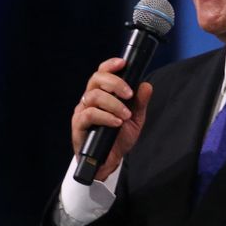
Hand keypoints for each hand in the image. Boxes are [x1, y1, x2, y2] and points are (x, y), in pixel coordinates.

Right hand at [71, 56, 152, 181]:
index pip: (102, 73)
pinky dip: (105, 116)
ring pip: (94, 96)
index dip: (111, 65)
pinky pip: (89, 114)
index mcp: (102, 94)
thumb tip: (146, 85)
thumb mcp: (135, 119)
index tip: (123, 63)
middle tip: (129, 94)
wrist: (109, 162)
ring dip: (113, 103)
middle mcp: (89, 99)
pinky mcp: (78, 125)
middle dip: (115, 83)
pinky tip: (116, 122)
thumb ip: (140, 103)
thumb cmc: (118, 138)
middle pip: (96, 79)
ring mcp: (82, 111)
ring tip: (125, 115)